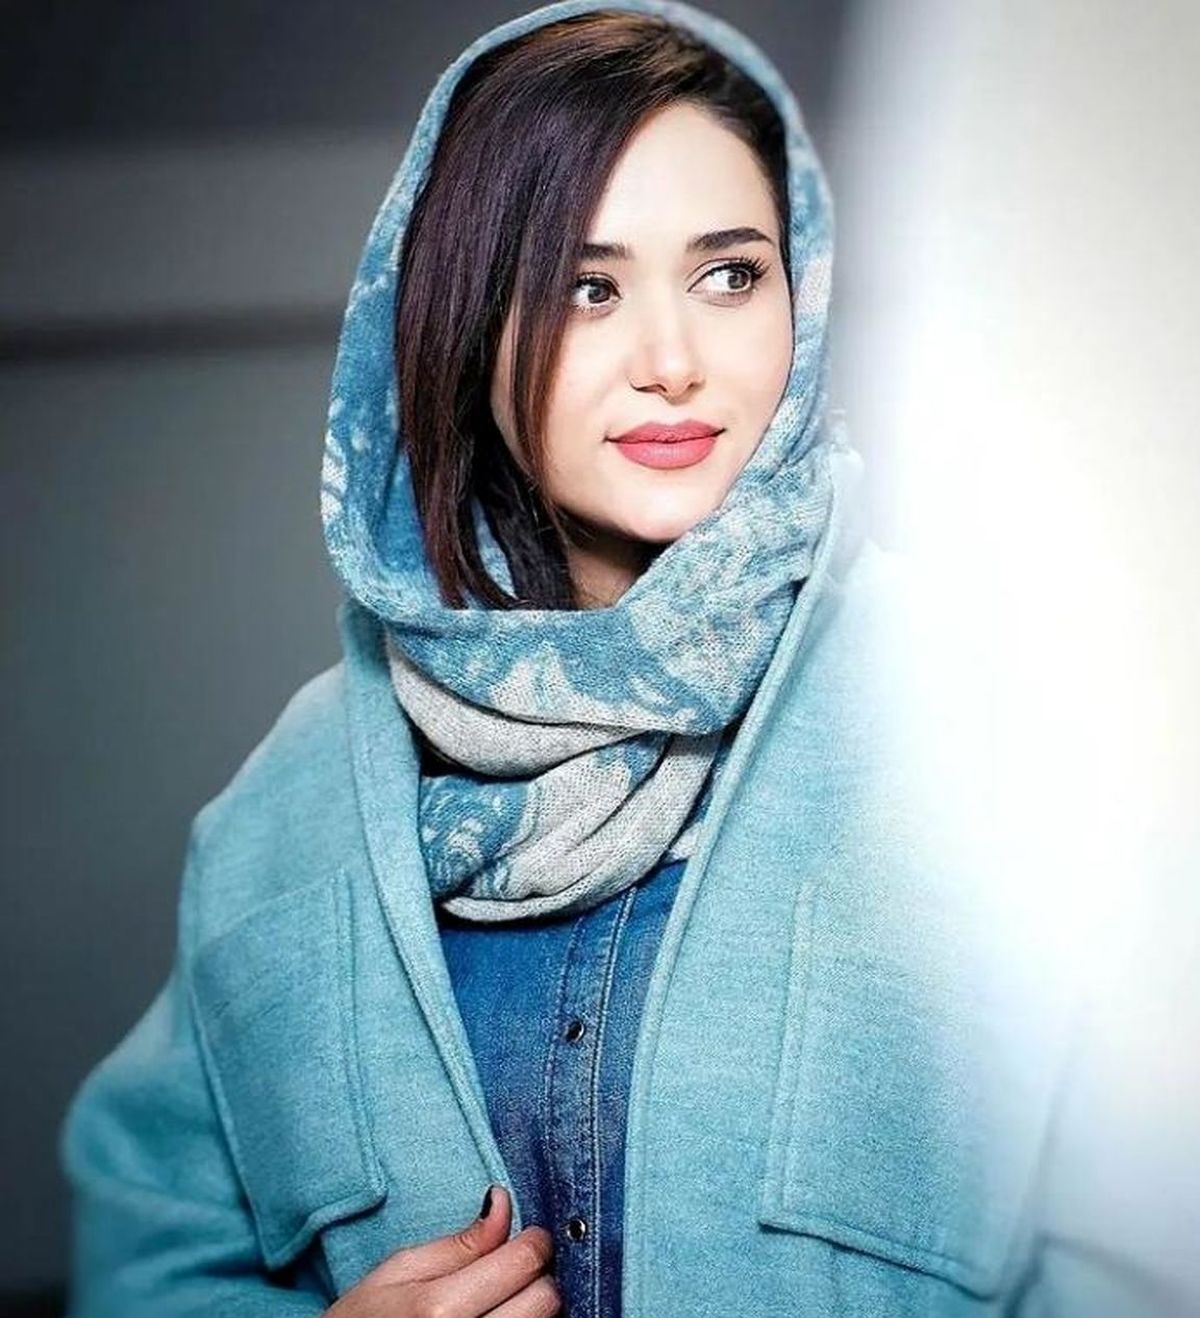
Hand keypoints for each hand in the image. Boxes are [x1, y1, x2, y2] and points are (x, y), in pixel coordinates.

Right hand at [325, 1184, 560, 1315]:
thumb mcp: (397, 1271)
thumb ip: (459, 1242)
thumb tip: (503, 1201)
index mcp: (439, 1309)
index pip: (524, 1263)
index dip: (534, 1240)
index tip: (529, 1235)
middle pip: (546, 1301)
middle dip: (536, 1276)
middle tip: (513, 1269)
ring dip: (532, 1307)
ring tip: (501, 1299)